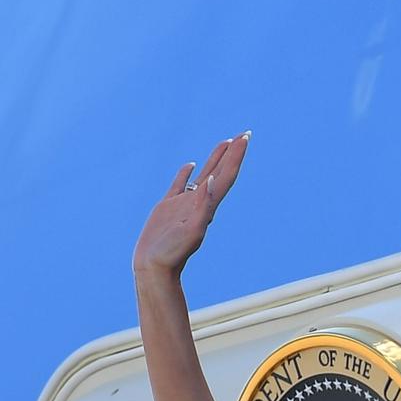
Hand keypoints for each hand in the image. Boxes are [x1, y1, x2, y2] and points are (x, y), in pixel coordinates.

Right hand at [133, 132, 250, 276]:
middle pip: (221, 171)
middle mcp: (201, 202)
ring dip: (216, 158)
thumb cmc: (173, 253)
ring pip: (204, 174)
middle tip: (244, 134)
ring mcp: (185, 203)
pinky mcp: (169, 207)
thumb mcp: (192, 230)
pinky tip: (192, 164)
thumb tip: (212, 179)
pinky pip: (181, 183)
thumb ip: (203, 205)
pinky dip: (187, 172)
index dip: (237, 156)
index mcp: (208, 206)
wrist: (155, 267)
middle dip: (233, 153)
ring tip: (226, 142)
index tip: (245, 138)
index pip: (227, 175)